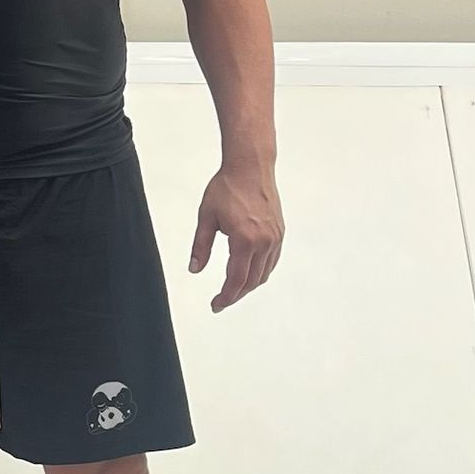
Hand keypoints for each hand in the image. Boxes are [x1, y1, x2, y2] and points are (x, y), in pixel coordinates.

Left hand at [189, 160, 282, 311]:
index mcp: (244, 240)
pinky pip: (272, 262)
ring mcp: (275, 239)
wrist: (250, 168)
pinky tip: (249, 273)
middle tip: (220, 301)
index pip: (236, 280)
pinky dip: (260, 272)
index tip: (215, 305)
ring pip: (264, 274)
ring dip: (249, 285)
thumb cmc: (226, 188)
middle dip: (236, 294)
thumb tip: (194, 269)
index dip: (225, 296)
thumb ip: (200, 246)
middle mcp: (264, 243)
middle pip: (251, 281)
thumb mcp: (206, 217)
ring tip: (232, 289)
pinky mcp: (279, 233)